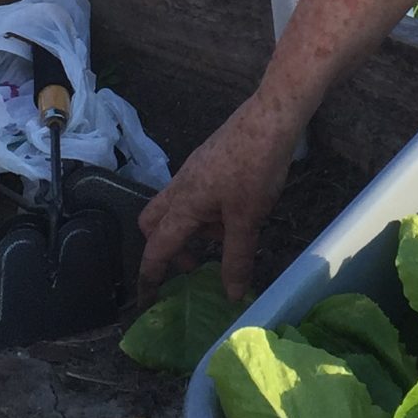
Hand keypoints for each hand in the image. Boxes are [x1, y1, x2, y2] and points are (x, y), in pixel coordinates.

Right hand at [137, 95, 300, 302]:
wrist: (271, 117)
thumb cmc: (256, 168)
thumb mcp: (248, 219)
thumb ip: (237, 257)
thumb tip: (230, 294)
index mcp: (183, 204)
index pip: (156, 247)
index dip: (150, 275)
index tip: (146, 299)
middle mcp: (180, 187)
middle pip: (153, 223)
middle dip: (165, 247)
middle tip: (194, 264)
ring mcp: (193, 171)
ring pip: (175, 208)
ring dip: (191, 229)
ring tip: (227, 237)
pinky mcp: (207, 162)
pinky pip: (193, 194)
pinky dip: (204, 212)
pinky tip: (236, 213)